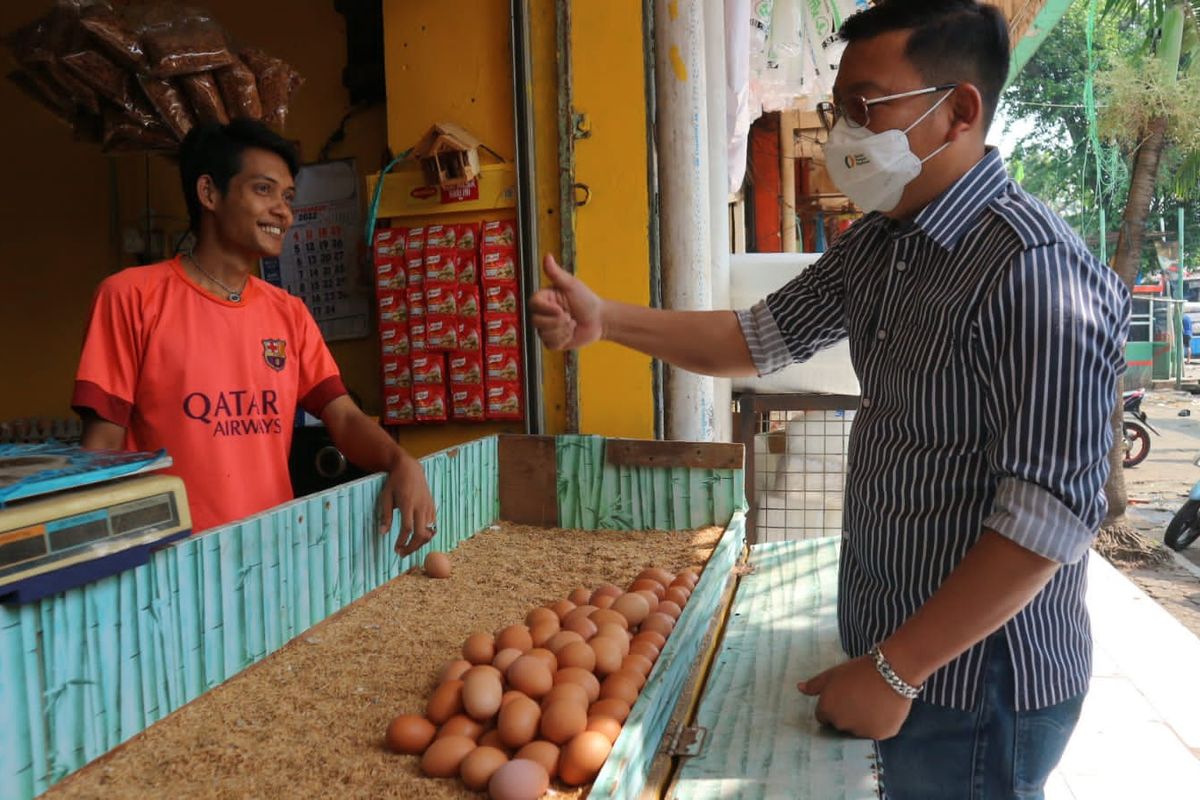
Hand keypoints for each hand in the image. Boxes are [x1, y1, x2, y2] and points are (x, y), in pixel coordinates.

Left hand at [377, 450, 436, 556]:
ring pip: (428, 532)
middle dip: (412, 548)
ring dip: (418, 543)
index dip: (402, 541)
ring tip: (407, 547)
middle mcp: (421, 506)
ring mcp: (429, 507)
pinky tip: (416, 536)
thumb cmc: (395, 482)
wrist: (410, 468)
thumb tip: (382, 533)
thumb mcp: (385, 496)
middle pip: (421, 534)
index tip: (396, 549)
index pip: (408, 528)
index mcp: (408, 503)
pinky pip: (432, 526)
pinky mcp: (433, 507)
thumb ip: (385, 515)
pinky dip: (425, 534)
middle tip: (402, 554)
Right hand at [528, 253, 603, 349]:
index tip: (561, 309)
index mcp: (544, 299)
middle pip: (536, 322)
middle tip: (571, 316)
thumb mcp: (571, 285)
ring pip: (544, 334)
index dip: (547, 310)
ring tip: (573, 323)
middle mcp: (542, 314)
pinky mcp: (552, 342)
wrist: (599, 320)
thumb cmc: (586, 300)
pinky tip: (571, 333)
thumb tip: (547, 256)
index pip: (533, 305)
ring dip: (563, 331)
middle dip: (558, 322)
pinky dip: (564, 340)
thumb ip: (556, 273)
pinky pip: (551, 345)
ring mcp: (546, 329)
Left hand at [797, 656, 911, 739]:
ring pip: (858, 730)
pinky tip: (883, 708)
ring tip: (872, 702)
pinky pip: (876, 732)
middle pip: (840, 725)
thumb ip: (814, 685)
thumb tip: (799, 688)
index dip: (832, 706)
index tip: (843, 696)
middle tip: (858, 697)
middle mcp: (841, 725)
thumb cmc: (858, 670)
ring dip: (861, 721)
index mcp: (827, 710)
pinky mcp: (880, 735)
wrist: (891, 671)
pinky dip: (879, 724)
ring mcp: (861, 732)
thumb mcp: (832, 674)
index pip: (823, 716)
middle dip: (846, 714)